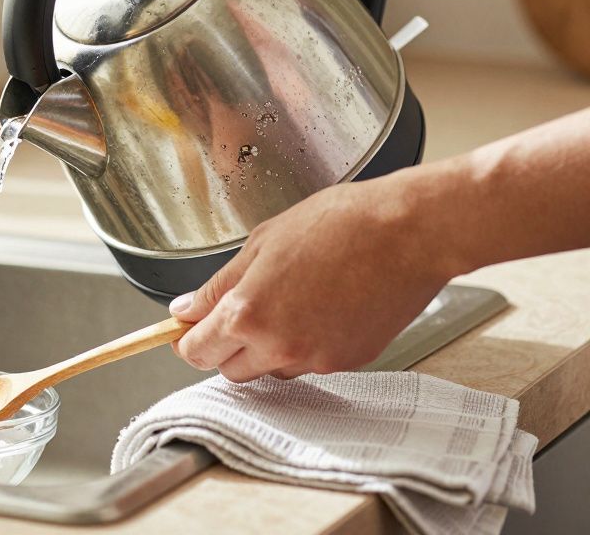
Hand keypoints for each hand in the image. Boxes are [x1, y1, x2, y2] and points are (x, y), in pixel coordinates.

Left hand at [169, 172, 459, 382]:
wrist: (408, 234)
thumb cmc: (340, 225)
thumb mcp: (262, 243)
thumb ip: (219, 285)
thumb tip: (186, 309)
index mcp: (248, 314)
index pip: (196, 352)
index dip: (189, 338)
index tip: (190, 327)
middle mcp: (279, 346)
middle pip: (230, 369)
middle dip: (227, 344)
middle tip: (242, 307)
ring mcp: (316, 360)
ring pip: (271, 369)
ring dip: (268, 346)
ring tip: (292, 299)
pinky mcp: (347, 363)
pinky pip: (310, 363)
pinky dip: (307, 344)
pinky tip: (322, 306)